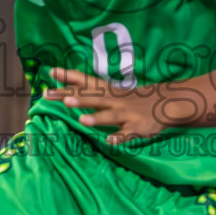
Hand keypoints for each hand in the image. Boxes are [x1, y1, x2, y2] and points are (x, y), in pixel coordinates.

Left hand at [46, 68, 165, 143]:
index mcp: (107, 91)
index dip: (69, 76)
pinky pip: (127, 134)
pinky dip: (120, 138)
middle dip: (74, 98)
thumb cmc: (130, 98)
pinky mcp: (137, 128)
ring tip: (82, 120)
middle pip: (93, 98)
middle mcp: (115, 100)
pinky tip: (110, 142)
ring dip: (97, 118)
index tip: (50, 72)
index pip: (86, 82)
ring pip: (110, 116)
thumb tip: (63, 88)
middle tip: (53, 95)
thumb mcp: (110, 91)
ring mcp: (126, 114)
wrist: (165, 102)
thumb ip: (89, 89)